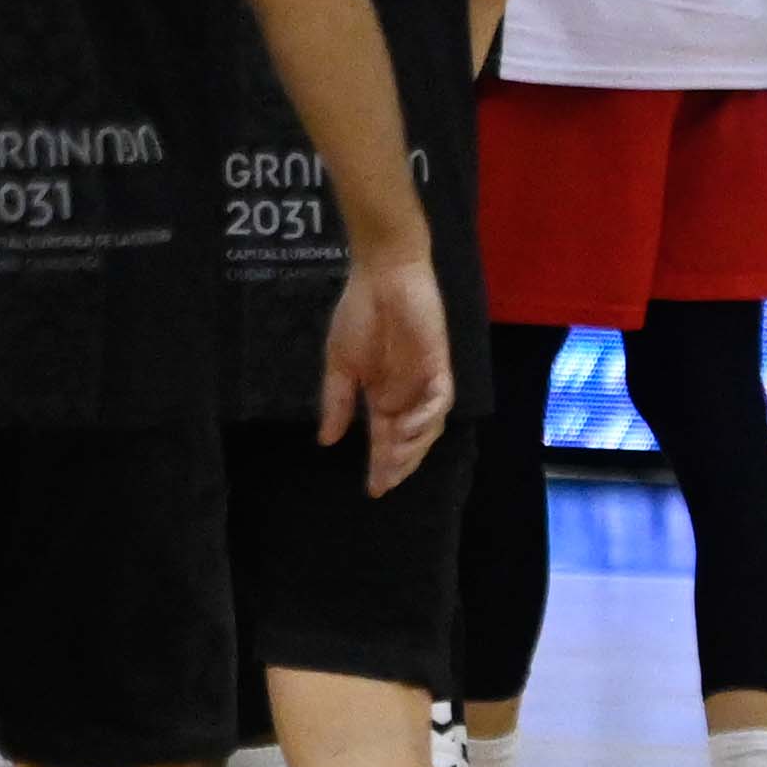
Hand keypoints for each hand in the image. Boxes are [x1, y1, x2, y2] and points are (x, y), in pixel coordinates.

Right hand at [321, 249, 454, 487]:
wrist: (381, 276)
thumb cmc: (358, 315)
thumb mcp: (340, 364)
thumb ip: (336, 401)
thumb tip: (326, 441)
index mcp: (382, 395)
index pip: (384, 439)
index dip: (381, 465)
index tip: (373, 490)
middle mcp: (406, 394)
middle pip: (409, 440)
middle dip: (399, 464)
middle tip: (384, 480)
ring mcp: (424, 381)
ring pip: (428, 427)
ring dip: (413, 445)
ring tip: (393, 456)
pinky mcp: (439, 365)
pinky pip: (440, 400)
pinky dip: (427, 417)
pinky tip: (408, 425)